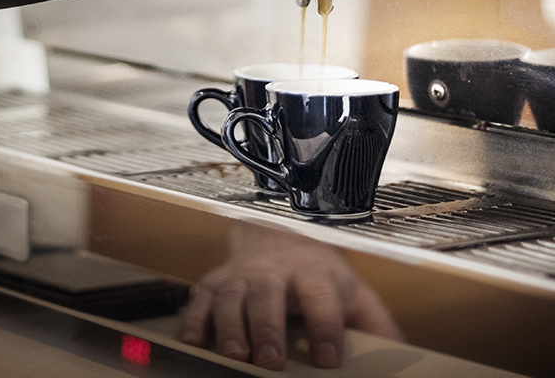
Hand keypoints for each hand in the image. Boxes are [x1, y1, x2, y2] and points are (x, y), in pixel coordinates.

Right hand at [179, 223, 402, 370]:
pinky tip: (195, 341)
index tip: (328, 357)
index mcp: (313, 274)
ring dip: (230, 326)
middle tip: (271, 361)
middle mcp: (273, 272)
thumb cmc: (318, 276)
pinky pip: (199, 299)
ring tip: (236, 355)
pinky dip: (194, 319)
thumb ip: (376, 327)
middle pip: (268, 293)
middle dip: (268, 326)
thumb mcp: (353, 294)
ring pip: (231, 296)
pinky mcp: (215, 283)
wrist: (277, 237)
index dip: (325, 326)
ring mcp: (240, 276)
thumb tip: (404, 361)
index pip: (321, 296)